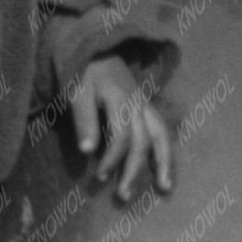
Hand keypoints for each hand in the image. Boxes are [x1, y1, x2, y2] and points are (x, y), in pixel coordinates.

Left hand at [70, 57, 176, 201]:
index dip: (111, 158)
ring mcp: (145, 105)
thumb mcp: (76, 90)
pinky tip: (164, 169)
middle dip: (134, 170)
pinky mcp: (146, 107)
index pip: (122, 136)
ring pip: (161, 135)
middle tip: (123, 196)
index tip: (99, 177)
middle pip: (143, 141)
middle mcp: (138, 104)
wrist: (95, 45)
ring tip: (164, 187)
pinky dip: (165, 150)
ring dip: (163, 162)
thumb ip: (84, 119)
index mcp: (121, 99)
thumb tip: (87, 151)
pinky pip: (162, 130)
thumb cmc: (82, 69)